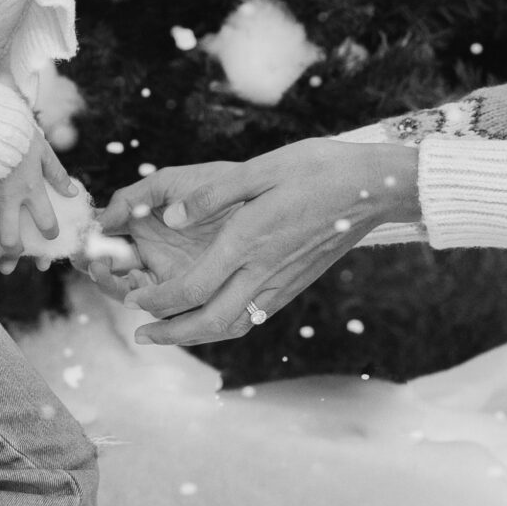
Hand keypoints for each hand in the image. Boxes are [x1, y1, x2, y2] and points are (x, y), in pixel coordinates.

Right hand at [0, 138, 75, 271]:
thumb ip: (57, 174)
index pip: (46, 222)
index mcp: (31, 189)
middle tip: (16, 251)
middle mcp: (8, 200)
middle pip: (10, 240)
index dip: (51, 233)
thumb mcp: (43, 151)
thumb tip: (72, 192)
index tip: (51, 235)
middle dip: (13, 252)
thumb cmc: (17, 134)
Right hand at [80, 167, 234, 300]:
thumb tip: (101, 220)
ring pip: (127, 287)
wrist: (263, 199)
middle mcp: (151, 251)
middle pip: (110, 267)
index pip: (105, 236)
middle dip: (92, 264)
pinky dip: (137, 299)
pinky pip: (157, 303)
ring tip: (102, 268)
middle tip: (87, 257)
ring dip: (109, 282)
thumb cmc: (218, 184)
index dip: (88, 239)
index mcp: (142, 223)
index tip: (80, 237)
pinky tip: (130, 286)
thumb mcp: (170, 182)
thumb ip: (133, 196)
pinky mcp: (187, 291)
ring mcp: (168, 272)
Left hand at [94, 140, 419, 345]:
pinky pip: (254, 317)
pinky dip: (225, 325)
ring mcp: (282, 283)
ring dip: (197, 335)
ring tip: (168, 333)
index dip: (158, 301)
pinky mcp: (295, 284)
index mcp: (248, 241)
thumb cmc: (316, 169)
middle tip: (140, 336)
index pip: (192, 288)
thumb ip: (212, 195)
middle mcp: (263, 271)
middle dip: (171, 334)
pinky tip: (211, 316)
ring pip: (233, 325)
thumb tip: (171, 216)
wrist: (372, 188)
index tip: (134, 300)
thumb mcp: (260, 168)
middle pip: (209, 322)